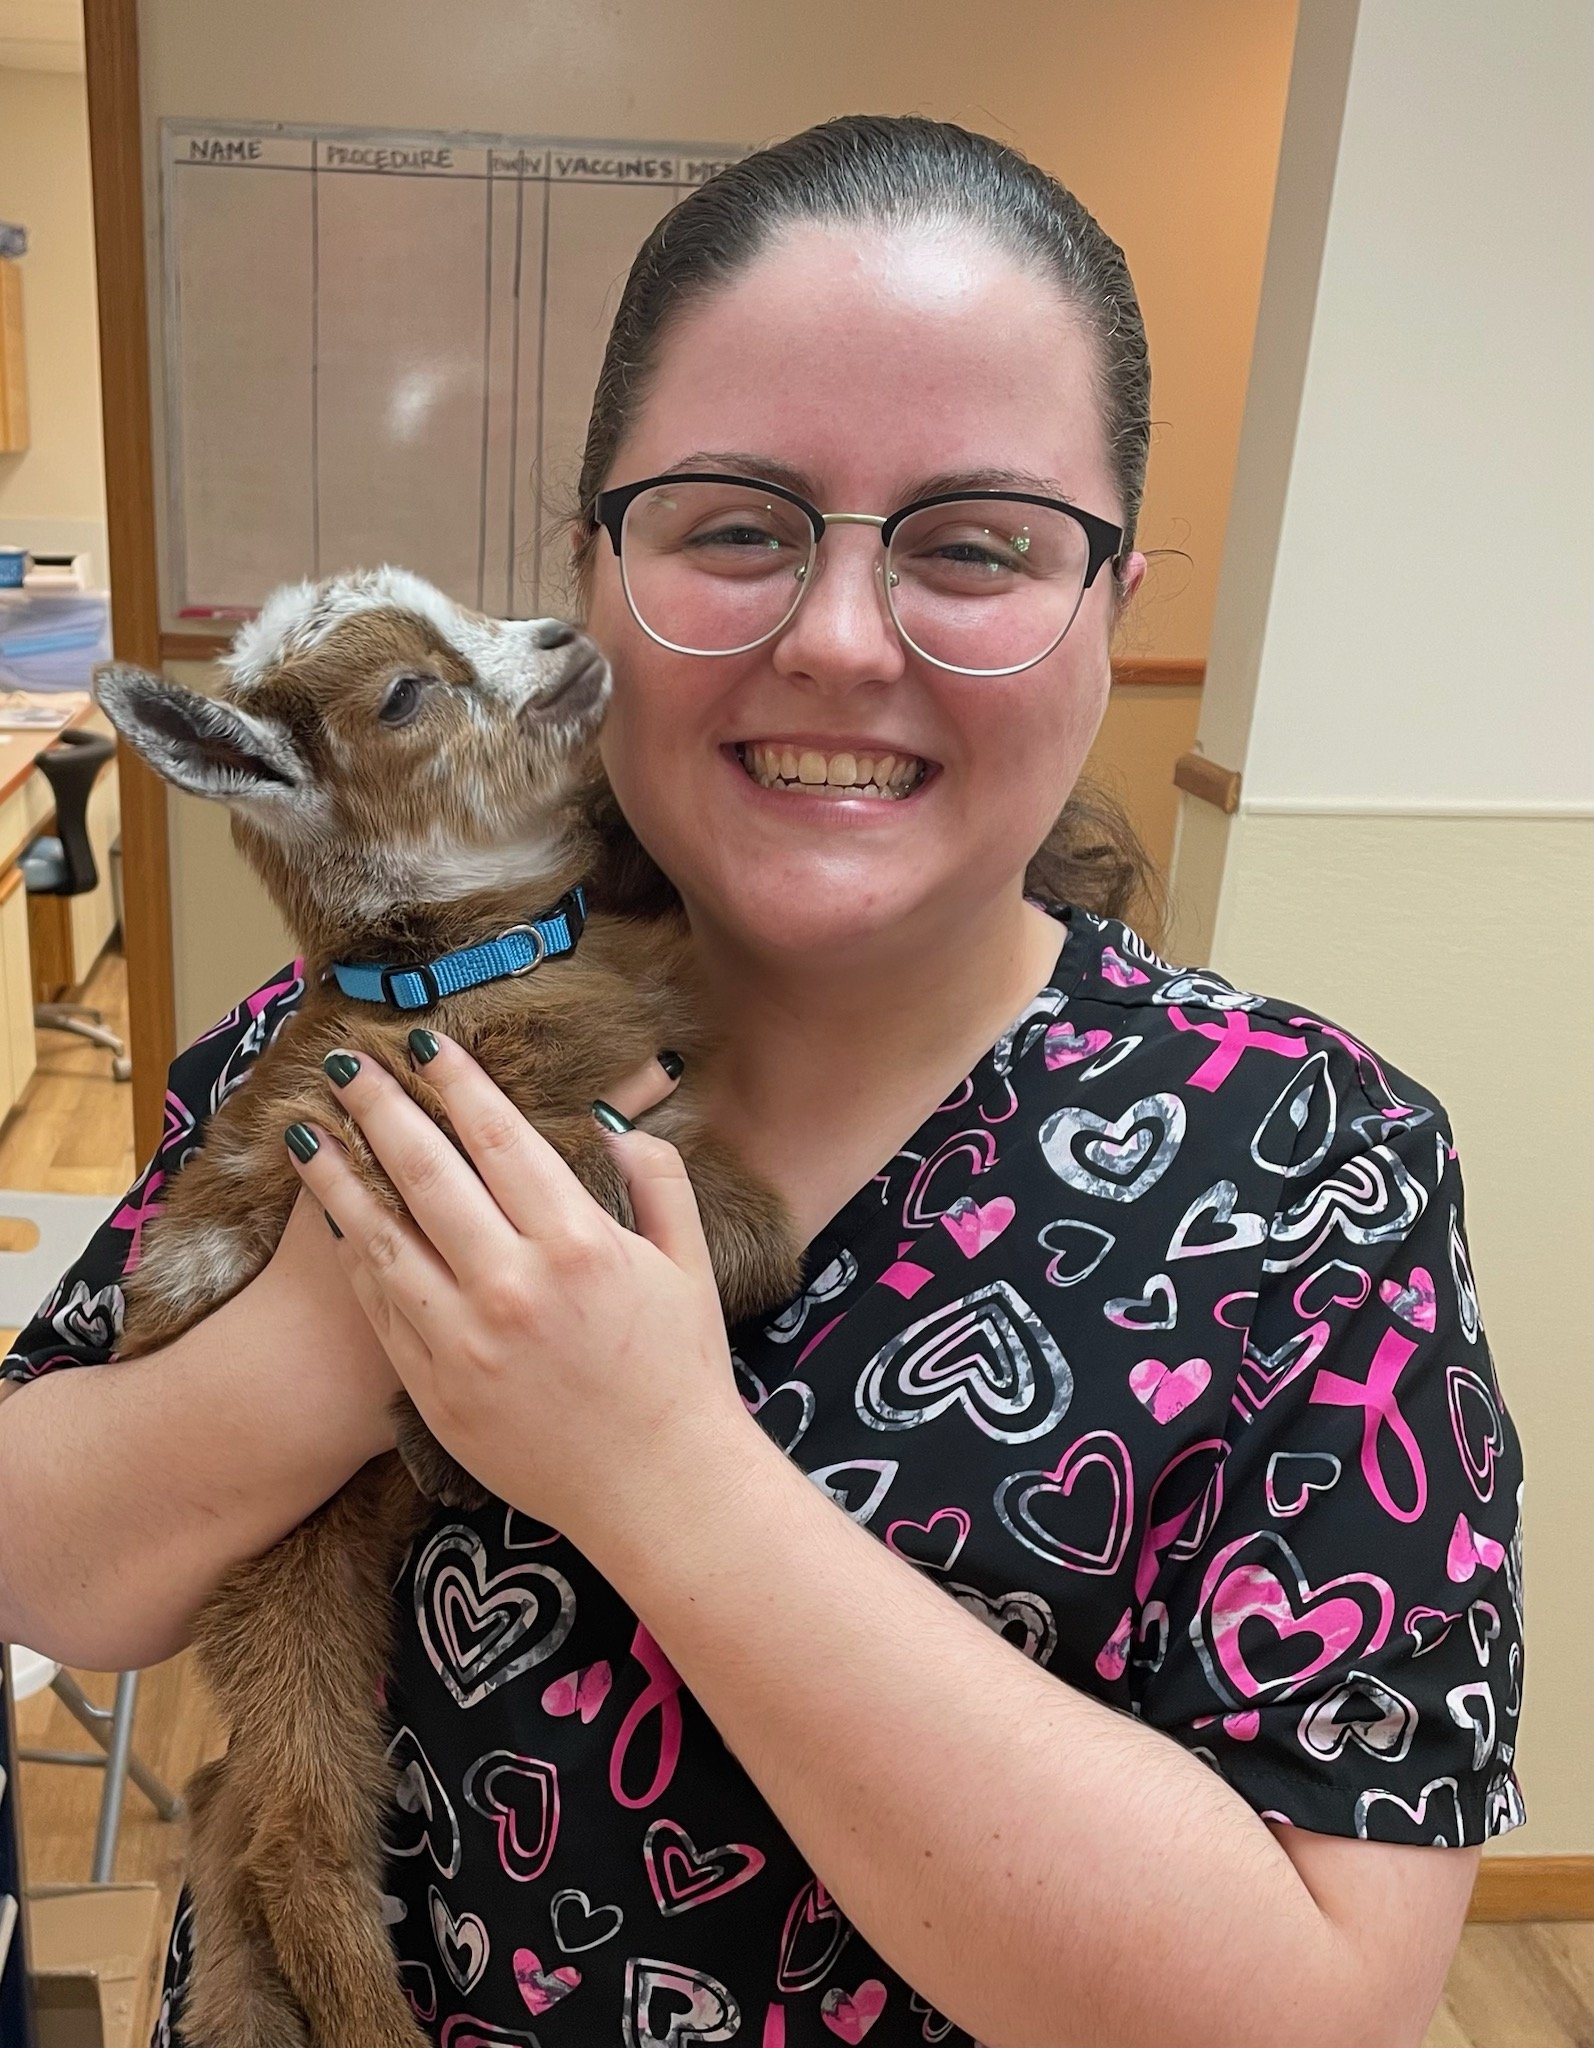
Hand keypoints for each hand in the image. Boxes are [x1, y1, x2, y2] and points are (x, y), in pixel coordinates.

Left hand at [280, 1037, 759, 1548]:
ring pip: (383, 1237)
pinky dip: (355, 1257)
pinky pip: (382, 1307)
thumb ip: (656, 1180)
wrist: (658, 1492)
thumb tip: (611, 1120)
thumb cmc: (681, 1373)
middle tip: (347, 1063)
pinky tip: (336, 1222)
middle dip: (381, 1108)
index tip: (421, 1043)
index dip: (456, 1083)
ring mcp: (465, 1340)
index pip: (500, 1137)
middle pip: (427, 1172)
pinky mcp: (436, 1389)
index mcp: (578, 1242)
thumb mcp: (687, 1264)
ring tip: (305, 1132)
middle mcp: (512, 1284)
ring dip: (338, 1178)